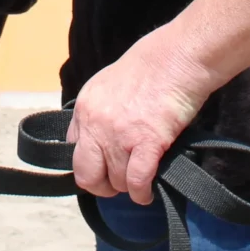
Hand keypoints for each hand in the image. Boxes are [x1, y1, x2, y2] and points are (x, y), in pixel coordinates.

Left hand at [67, 31, 209, 204]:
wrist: (178, 57)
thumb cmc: (151, 65)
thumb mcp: (109, 84)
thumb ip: (100, 111)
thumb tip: (101, 138)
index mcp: (85, 107)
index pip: (72, 150)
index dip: (89, 164)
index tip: (102, 168)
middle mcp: (95, 123)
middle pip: (86, 174)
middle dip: (101, 185)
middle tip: (116, 184)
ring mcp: (119, 135)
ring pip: (116, 181)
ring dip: (128, 185)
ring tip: (140, 180)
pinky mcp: (146, 143)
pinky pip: (136, 181)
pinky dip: (142, 192)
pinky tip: (147, 193)